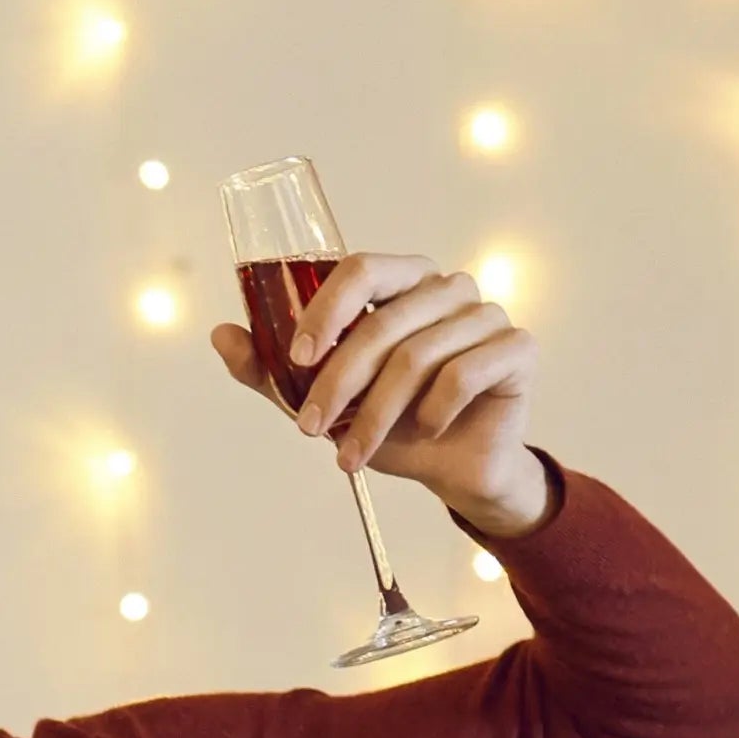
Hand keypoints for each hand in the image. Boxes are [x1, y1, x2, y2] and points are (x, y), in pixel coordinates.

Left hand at [211, 251, 550, 537]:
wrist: (454, 469)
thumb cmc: (392, 422)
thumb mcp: (324, 400)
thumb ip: (273, 369)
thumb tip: (220, 335)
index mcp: (402, 280)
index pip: (361, 268)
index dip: (325, 310)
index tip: (298, 359)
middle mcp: (446, 288)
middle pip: (383, 322)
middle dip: (338, 383)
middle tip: (308, 428)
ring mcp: (487, 314)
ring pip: (417, 357)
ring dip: (378, 415)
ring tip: (353, 454)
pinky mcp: (518, 348)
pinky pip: (463, 375)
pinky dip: (433, 412)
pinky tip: (426, 431)